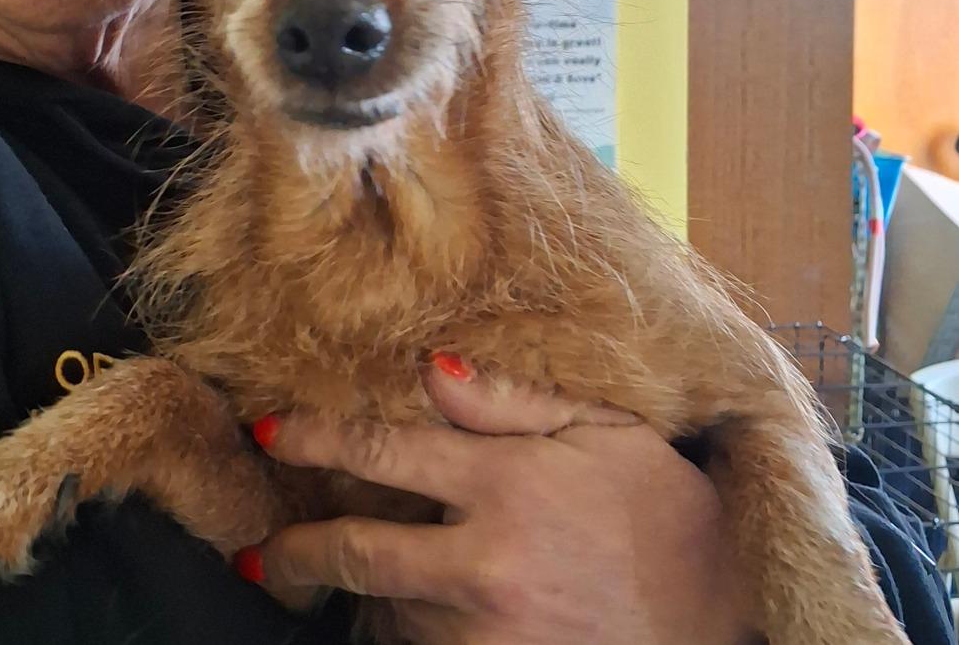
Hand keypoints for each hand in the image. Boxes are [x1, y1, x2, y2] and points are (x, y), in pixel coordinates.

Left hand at [240, 357, 757, 644]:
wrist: (722, 614)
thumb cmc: (664, 513)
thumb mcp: (606, 432)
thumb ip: (513, 401)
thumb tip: (434, 368)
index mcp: (506, 484)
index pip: (383, 450)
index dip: (316, 438)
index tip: (272, 433)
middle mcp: (485, 561)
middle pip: (357, 552)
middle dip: (298, 550)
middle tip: (265, 552)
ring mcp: (486, 632)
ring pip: (390, 610)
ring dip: (372, 592)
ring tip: (375, 575)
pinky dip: (412, 634)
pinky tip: (431, 613)